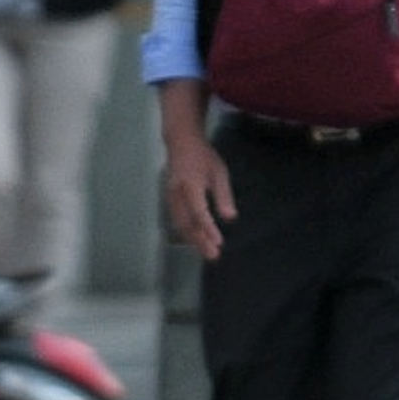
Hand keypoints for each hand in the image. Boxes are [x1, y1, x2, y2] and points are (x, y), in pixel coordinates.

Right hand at [162, 131, 235, 262]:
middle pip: (187, 223)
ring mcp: (169, 198)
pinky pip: (177, 221)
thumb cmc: (203, 157)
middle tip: (213, 256)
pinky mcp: (168, 201)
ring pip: (180, 225)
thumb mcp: (219, 172)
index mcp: (190, 185)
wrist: (181, 143)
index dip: (208, 229)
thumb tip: (230, 218)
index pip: (199, 212)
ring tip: (207, 252)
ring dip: (193, 240)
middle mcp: (176, 194)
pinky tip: (196, 240)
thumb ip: (223, 195)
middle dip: (200, 241)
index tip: (219, 243)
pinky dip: (187, 233)